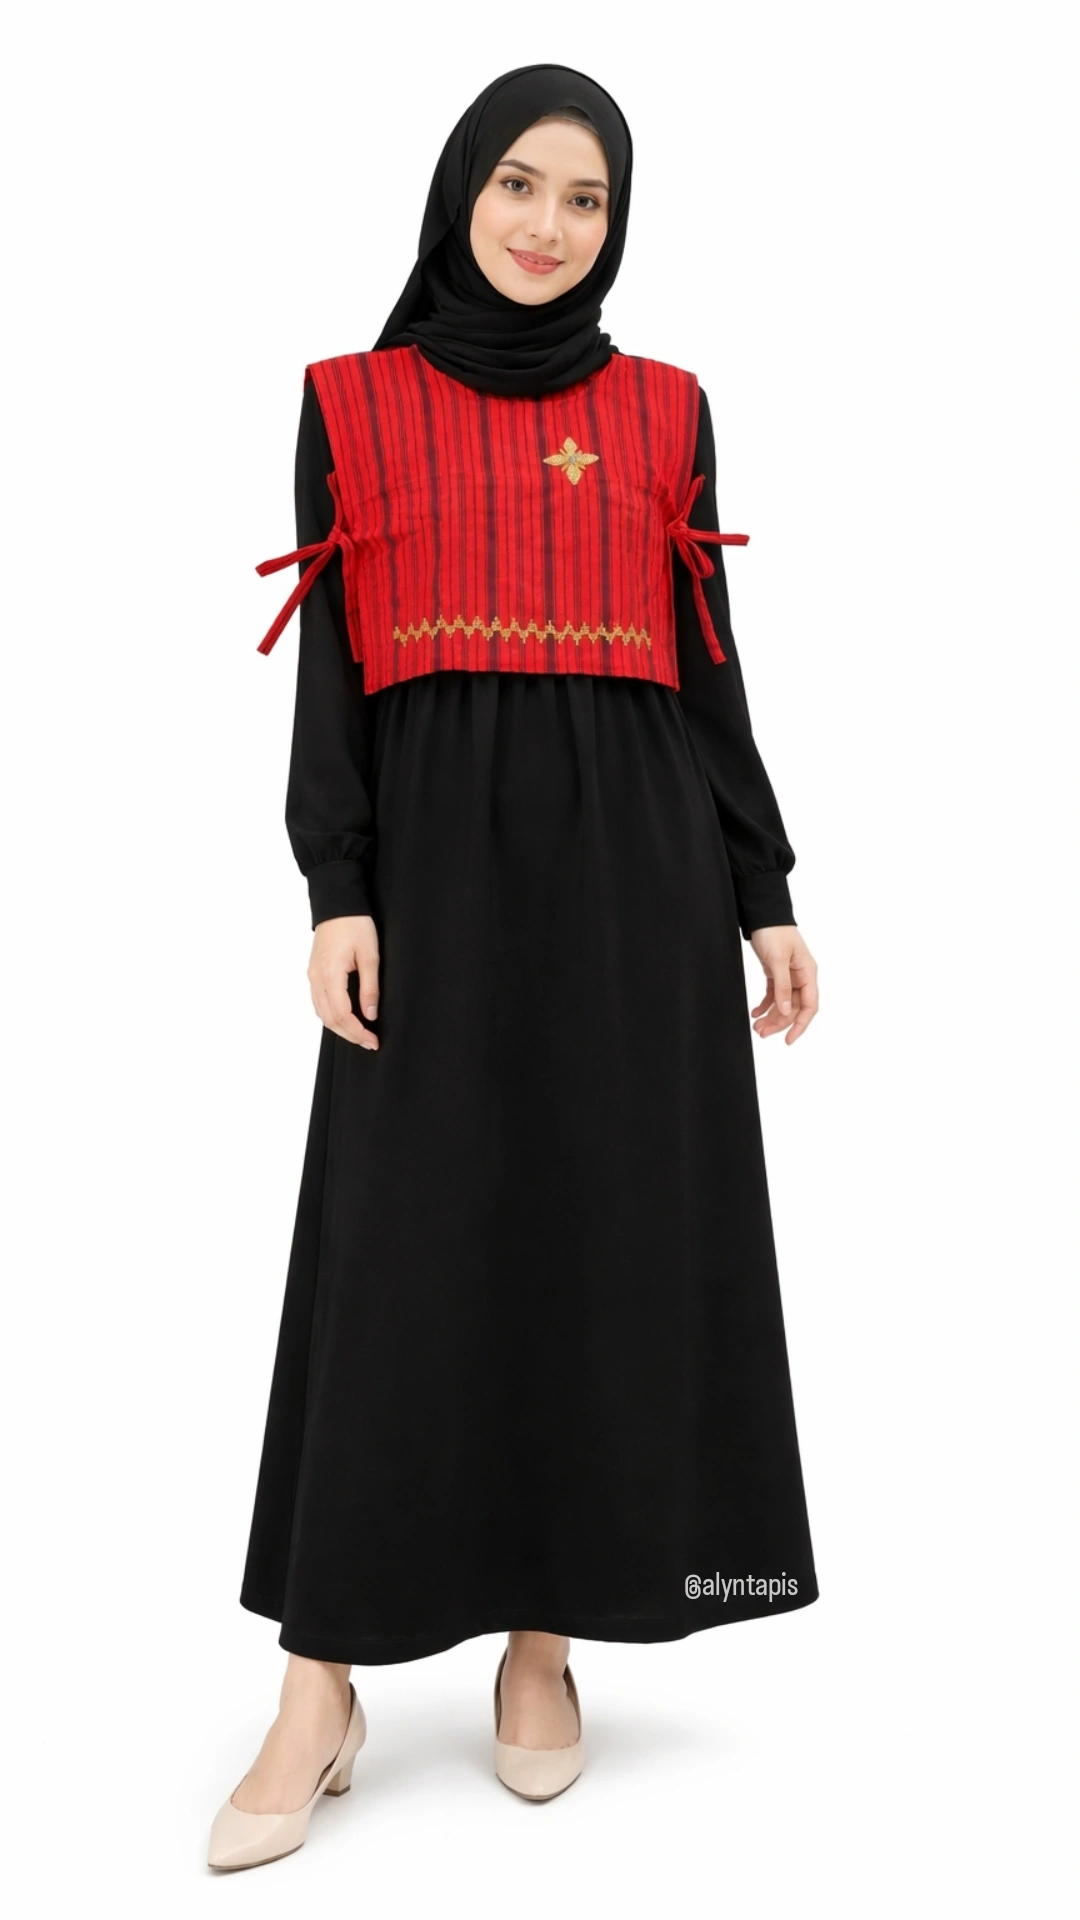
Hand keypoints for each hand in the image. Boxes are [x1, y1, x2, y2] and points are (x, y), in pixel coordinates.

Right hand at [307, 915, 380, 1048]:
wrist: (337, 905)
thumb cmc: (355, 925)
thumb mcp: (370, 955)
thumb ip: (370, 988)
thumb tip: (371, 1015)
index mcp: (330, 975)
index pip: (342, 1015)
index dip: (357, 1032)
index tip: (373, 1041)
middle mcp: (316, 978)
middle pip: (329, 1019)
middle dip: (349, 1035)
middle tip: (369, 1043)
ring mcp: (312, 976)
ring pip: (322, 1013)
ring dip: (340, 1028)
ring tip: (359, 1035)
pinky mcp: (313, 973)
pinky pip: (318, 1003)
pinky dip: (331, 1016)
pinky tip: (345, 1019)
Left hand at [748, 926, 817, 1044]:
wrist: (763, 915)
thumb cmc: (775, 931)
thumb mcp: (777, 960)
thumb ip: (782, 986)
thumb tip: (785, 1010)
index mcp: (808, 973)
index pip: (810, 1006)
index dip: (800, 1025)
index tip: (789, 1039)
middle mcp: (801, 976)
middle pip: (793, 1008)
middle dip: (779, 1022)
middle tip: (762, 1033)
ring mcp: (789, 975)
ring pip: (783, 1003)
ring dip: (771, 1016)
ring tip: (757, 1027)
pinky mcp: (776, 973)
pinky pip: (773, 995)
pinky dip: (765, 1005)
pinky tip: (756, 1013)